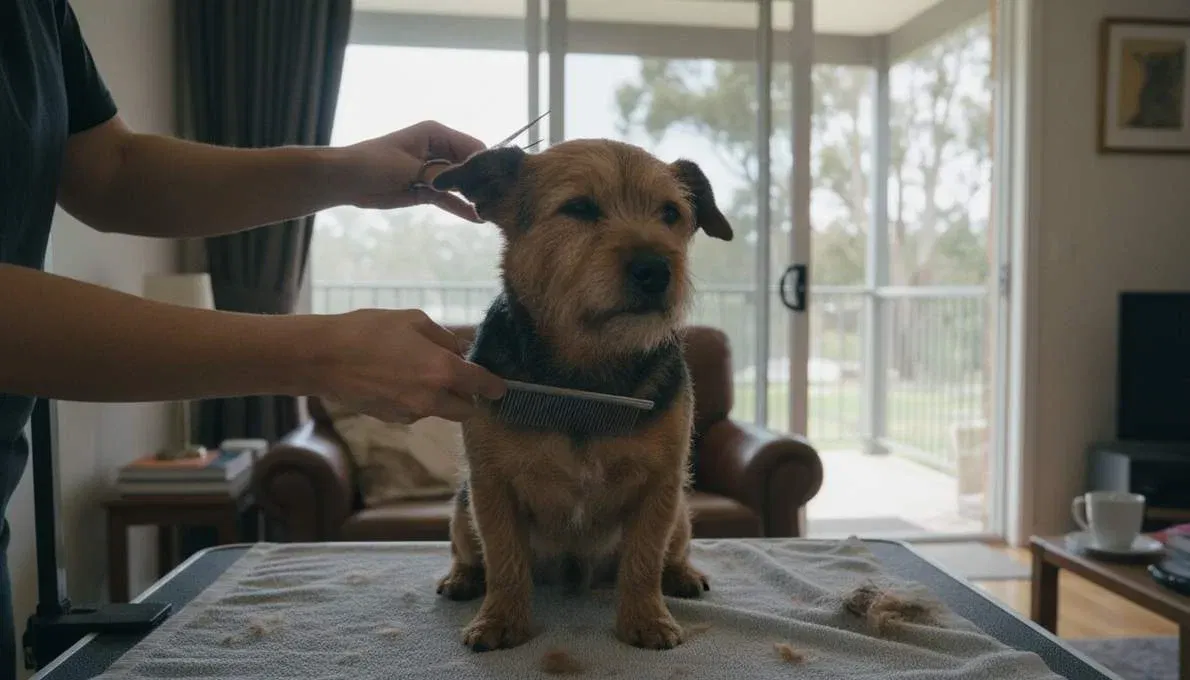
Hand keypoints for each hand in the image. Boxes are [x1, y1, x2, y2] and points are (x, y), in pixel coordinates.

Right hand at [313, 308, 505, 422]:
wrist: (323, 358)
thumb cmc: (369, 331)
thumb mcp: (414, 320)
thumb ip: (445, 338)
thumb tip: (460, 350)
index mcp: (443, 371)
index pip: (483, 386)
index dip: (495, 387)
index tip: (500, 387)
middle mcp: (432, 399)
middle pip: (466, 410)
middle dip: (467, 396)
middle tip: (458, 377)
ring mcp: (411, 413)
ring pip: (440, 412)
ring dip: (440, 398)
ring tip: (418, 372)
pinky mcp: (393, 419)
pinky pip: (417, 412)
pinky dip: (417, 401)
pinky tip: (397, 380)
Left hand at [343, 120, 486, 221]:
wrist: (346, 180)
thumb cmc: (374, 164)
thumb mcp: (409, 167)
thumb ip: (440, 174)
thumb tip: (467, 182)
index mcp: (436, 134)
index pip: (471, 146)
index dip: (484, 163)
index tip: (497, 181)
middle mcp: (439, 150)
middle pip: (470, 166)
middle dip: (481, 181)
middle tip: (496, 199)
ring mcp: (434, 172)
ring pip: (461, 184)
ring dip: (473, 196)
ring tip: (491, 210)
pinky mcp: (427, 190)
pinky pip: (449, 199)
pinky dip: (460, 207)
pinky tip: (476, 218)